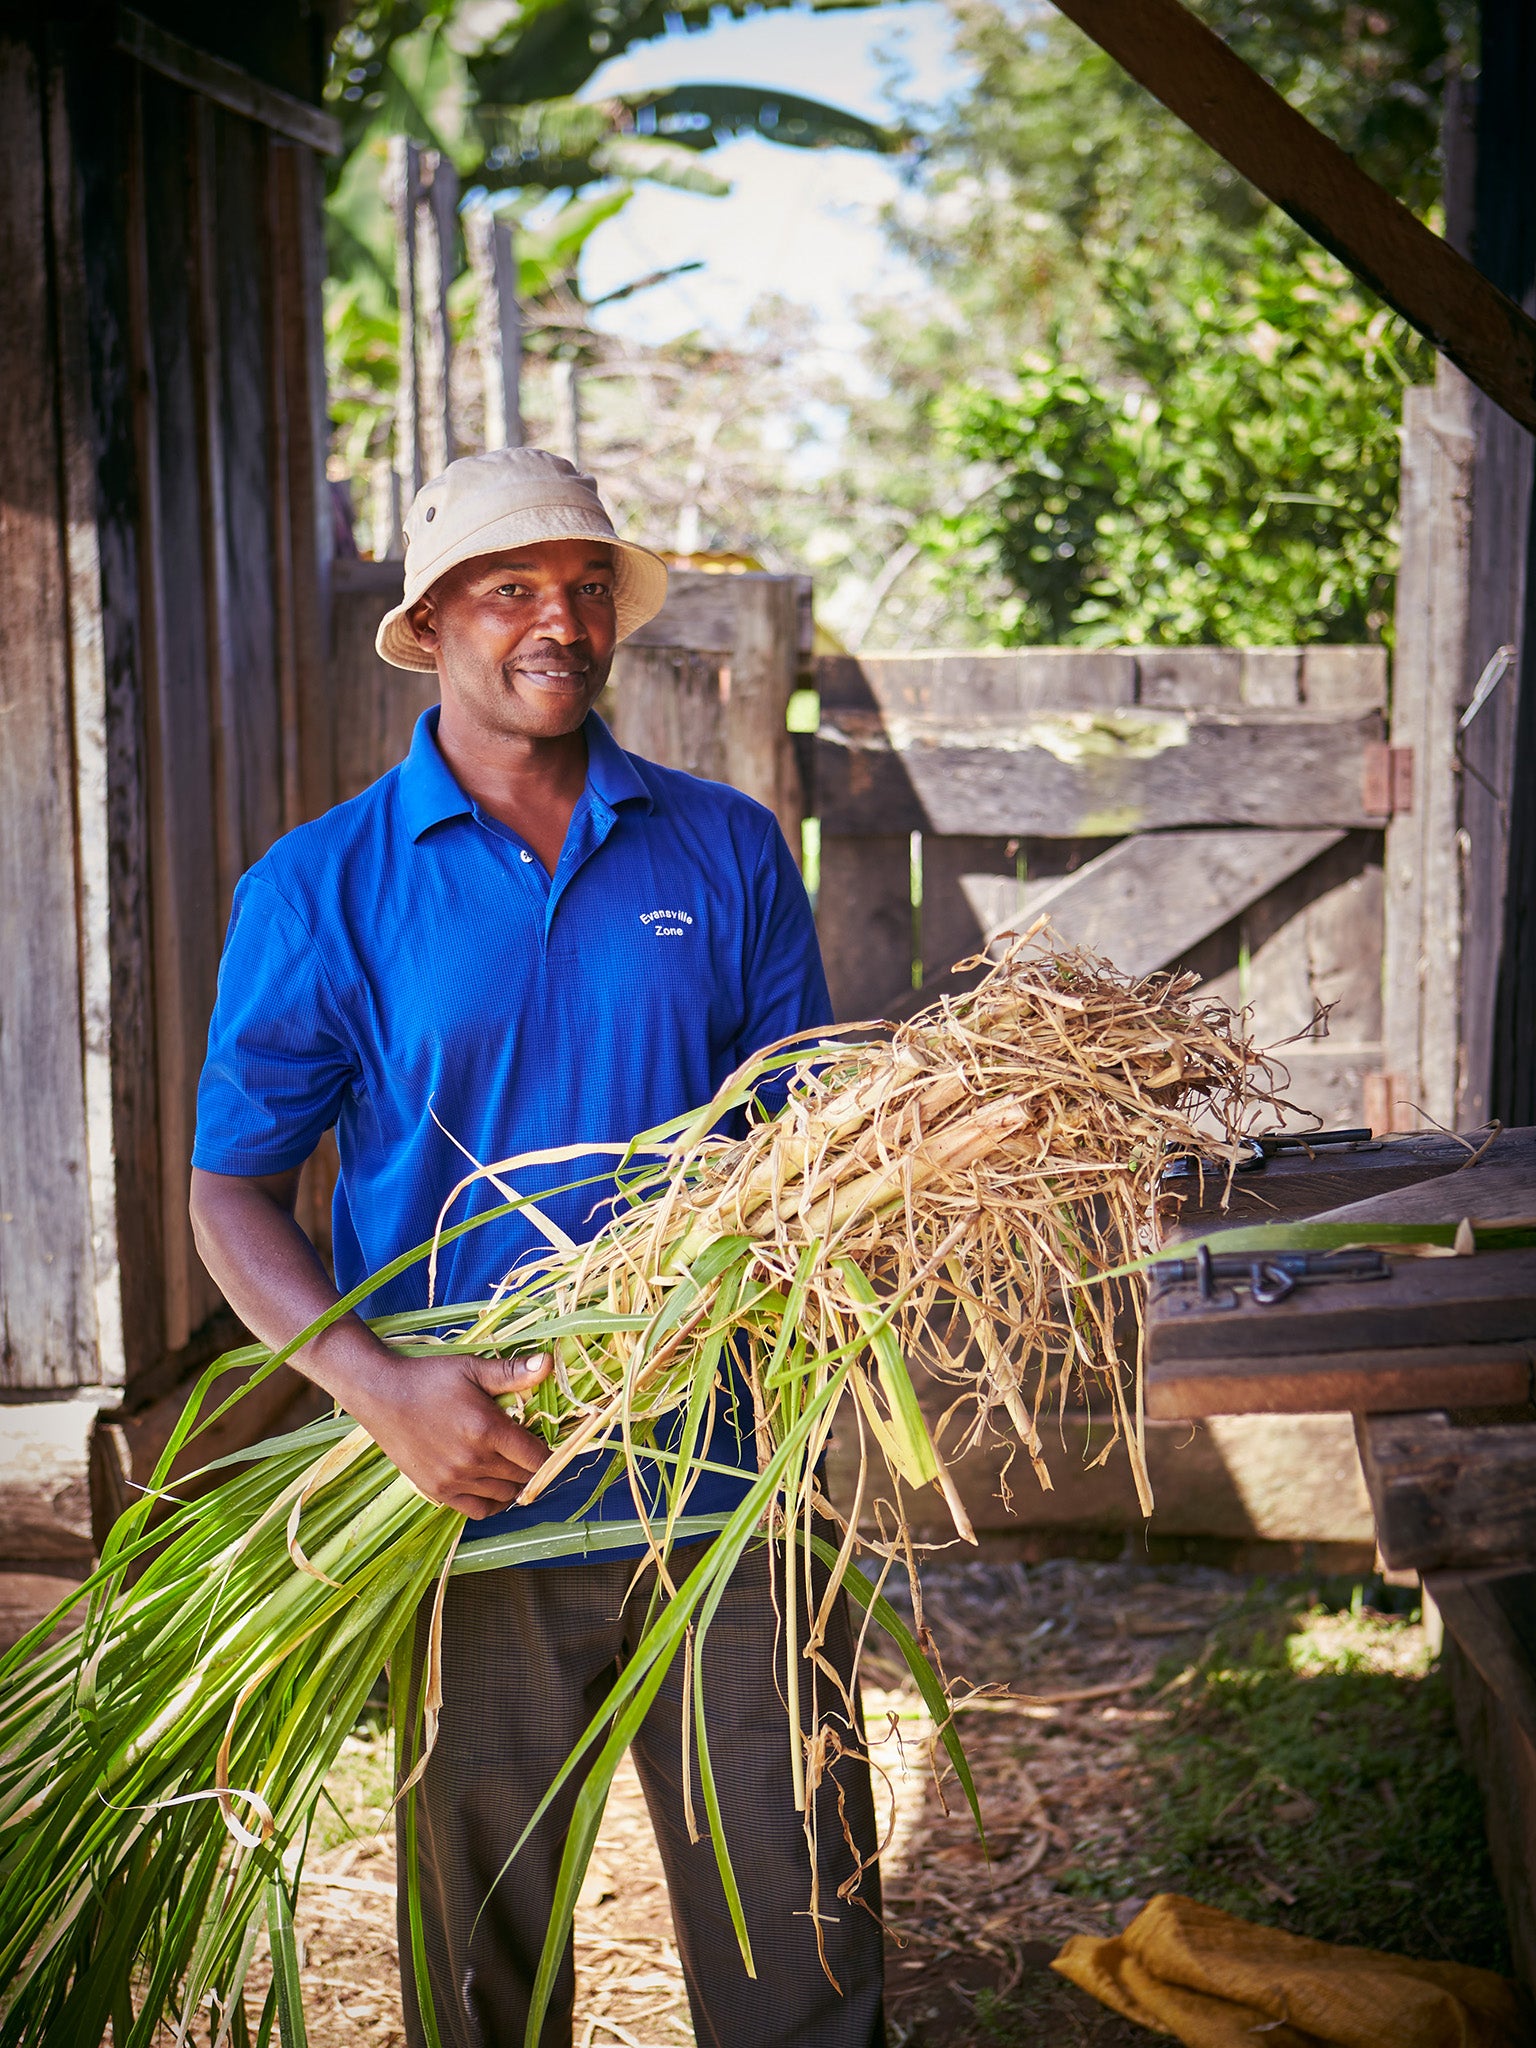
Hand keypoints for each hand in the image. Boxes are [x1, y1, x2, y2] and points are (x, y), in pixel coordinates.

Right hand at [336, 1347, 554, 1517]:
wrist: (379, 1395)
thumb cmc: (428, 1378)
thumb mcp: (471, 1369)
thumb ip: (512, 1373)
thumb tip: (550, 1364)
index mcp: (487, 1429)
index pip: (537, 1458)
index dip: (550, 1452)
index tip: (547, 1442)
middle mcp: (473, 1461)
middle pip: (523, 1478)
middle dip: (533, 1465)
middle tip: (528, 1448)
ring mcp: (454, 1480)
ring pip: (504, 1495)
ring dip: (514, 1482)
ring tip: (510, 1463)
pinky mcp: (437, 1491)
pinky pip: (478, 1510)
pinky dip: (493, 1502)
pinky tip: (493, 1484)